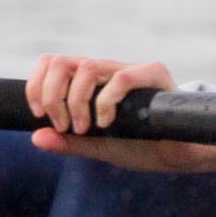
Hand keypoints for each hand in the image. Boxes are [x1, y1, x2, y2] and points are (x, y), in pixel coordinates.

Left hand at [24, 55, 215, 172]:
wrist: (179, 154)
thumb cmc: (142, 146)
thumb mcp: (98, 146)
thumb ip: (68, 143)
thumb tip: (36, 137)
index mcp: (93, 81)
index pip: (53, 63)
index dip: (36, 85)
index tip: (39, 115)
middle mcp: (110, 70)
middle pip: (62, 62)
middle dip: (52, 95)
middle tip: (63, 124)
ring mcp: (133, 70)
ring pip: (88, 66)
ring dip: (76, 100)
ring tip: (84, 127)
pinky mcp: (156, 75)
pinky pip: (122, 79)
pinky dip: (106, 102)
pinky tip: (107, 123)